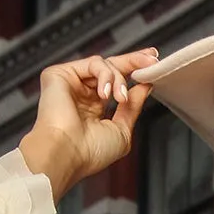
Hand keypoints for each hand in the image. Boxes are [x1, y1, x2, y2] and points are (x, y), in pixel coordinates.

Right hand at [19, 48, 158, 201]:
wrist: (67, 154)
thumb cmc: (90, 153)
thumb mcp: (122, 131)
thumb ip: (133, 108)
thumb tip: (144, 88)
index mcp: (94, 110)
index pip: (116, 84)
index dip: (134, 73)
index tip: (153, 66)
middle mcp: (82, 95)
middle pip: (111, 68)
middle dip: (134, 61)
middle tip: (152, 59)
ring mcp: (71, 84)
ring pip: (105, 65)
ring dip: (119, 79)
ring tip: (121, 98)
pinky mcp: (60, 74)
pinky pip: (92, 63)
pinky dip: (105, 75)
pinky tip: (105, 93)